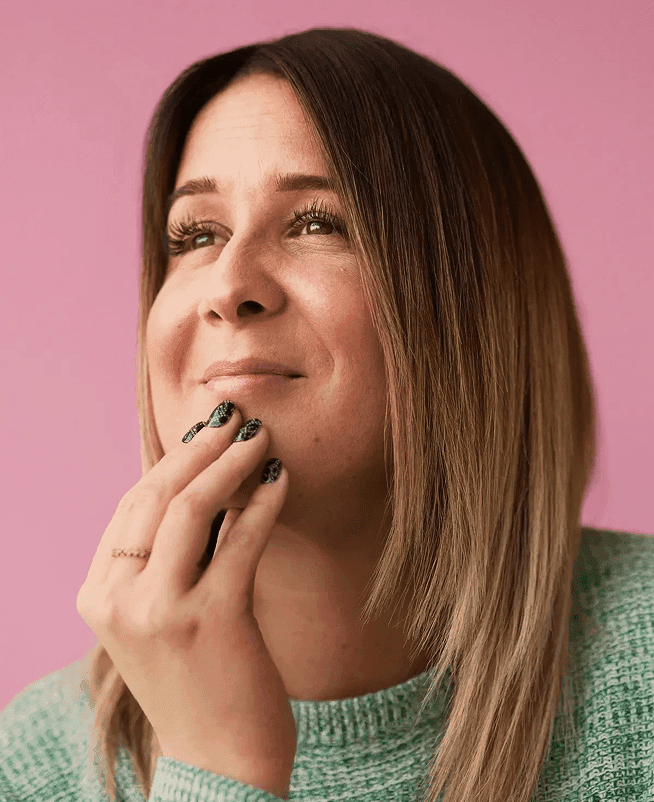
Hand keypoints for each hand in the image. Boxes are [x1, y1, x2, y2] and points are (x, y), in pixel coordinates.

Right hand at [76, 403, 294, 798]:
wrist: (219, 765)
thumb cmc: (196, 681)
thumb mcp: (157, 617)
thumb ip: (164, 558)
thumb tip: (202, 483)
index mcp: (99, 594)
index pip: (131, 505)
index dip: (171, 462)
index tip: (206, 434)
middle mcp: (118, 599)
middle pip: (154, 496)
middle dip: (200, 450)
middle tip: (235, 417)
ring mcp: (160, 611)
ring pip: (190, 507)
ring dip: (230, 463)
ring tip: (261, 437)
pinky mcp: (210, 620)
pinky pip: (240, 539)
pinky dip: (263, 502)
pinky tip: (282, 478)